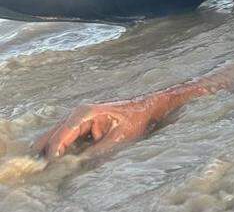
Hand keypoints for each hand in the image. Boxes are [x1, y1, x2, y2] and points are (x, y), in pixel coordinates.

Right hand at [35, 98, 157, 158]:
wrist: (146, 110)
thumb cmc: (135, 120)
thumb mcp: (118, 138)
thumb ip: (98, 151)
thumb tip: (78, 163)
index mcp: (84, 113)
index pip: (62, 134)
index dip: (54, 150)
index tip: (51, 165)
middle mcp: (77, 114)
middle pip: (53, 134)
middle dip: (47, 150)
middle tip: (44, 167)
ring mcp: (78, 119)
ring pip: (57, 136)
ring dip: (54, 150)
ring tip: (51, 166)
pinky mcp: (82, 126)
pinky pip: (66, 139)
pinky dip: (63, 149)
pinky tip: (62, 160)